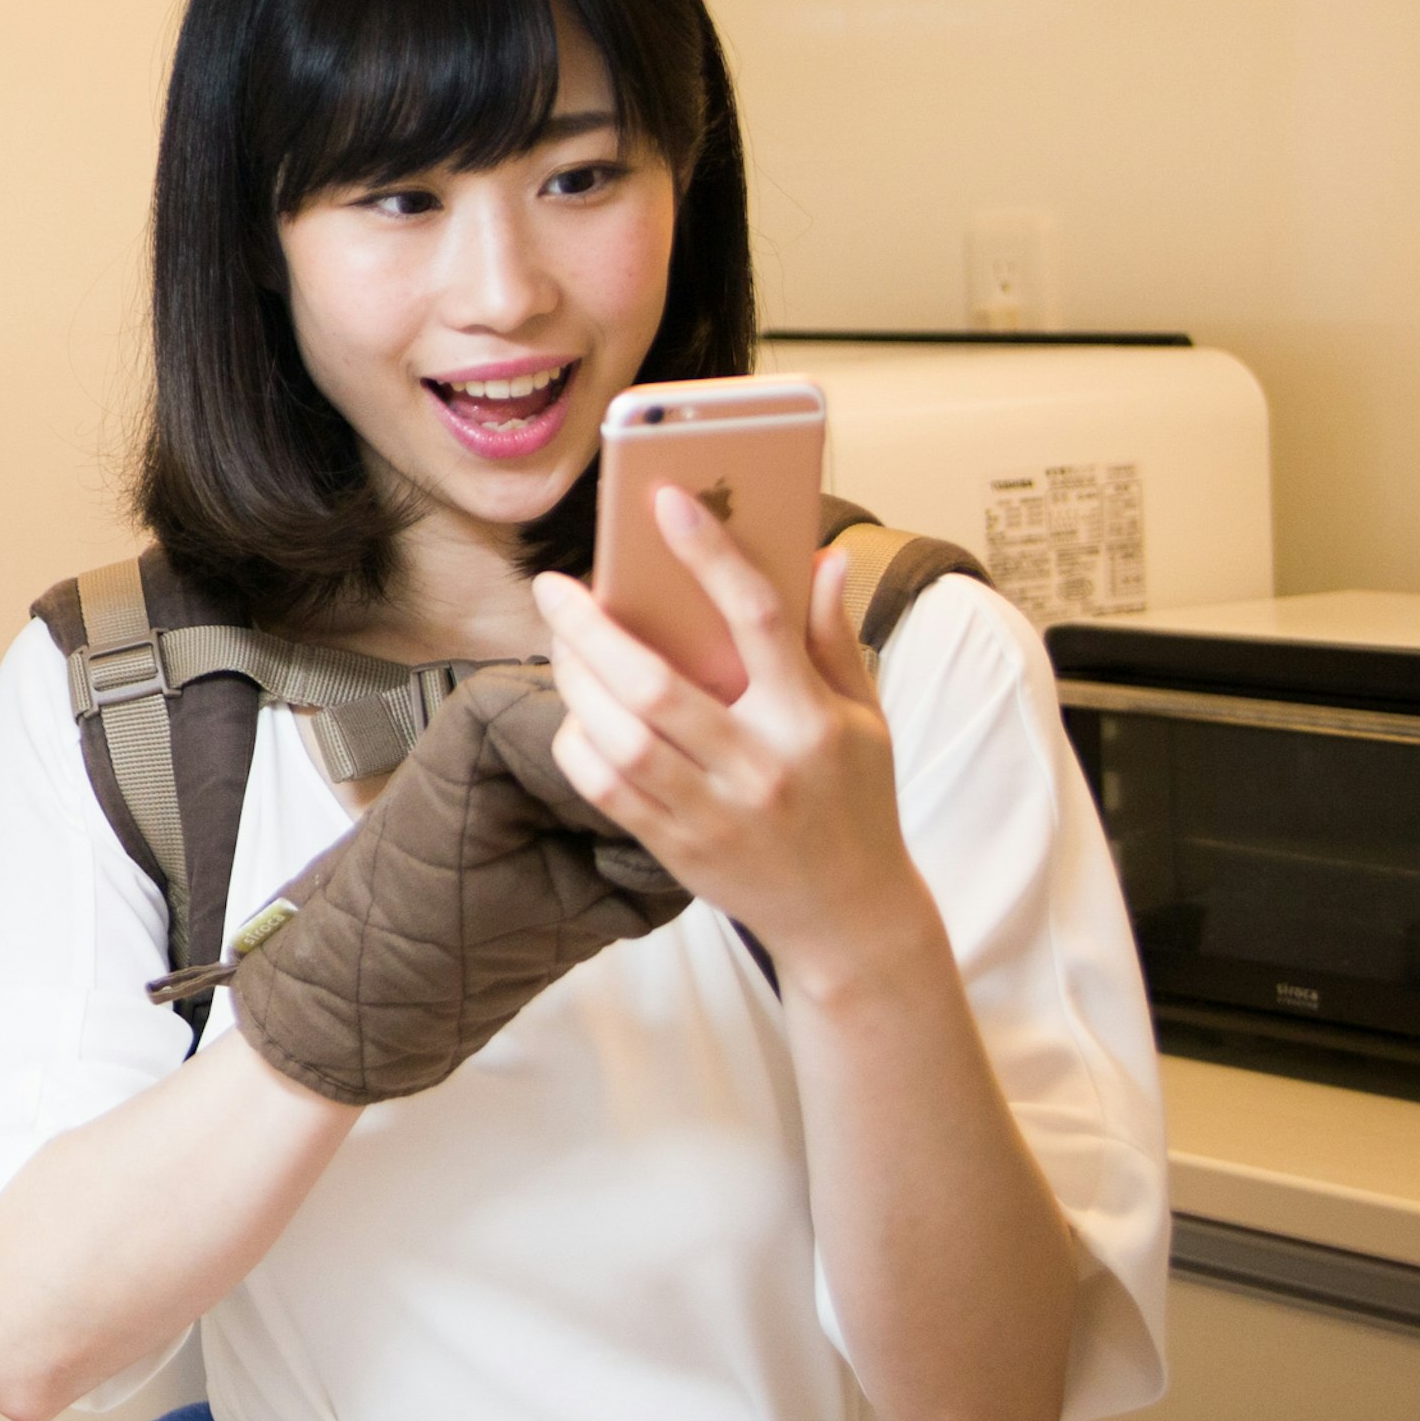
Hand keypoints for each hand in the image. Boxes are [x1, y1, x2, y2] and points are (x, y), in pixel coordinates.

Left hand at [531, 489, 942, 989]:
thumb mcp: (865, 719)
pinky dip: (577, 742)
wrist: (849, 919)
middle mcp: (760, 764)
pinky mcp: (677, 847)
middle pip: (657, 685)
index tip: (665, 501)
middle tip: (554, 587)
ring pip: (620, 737)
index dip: (710, 554)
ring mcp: (715, 810)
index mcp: (810, 719)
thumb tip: (821, 557)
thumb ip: (833, 638)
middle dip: (592, 629)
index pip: (759, 619)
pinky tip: (575, 711)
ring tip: (560, 643)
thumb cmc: (856, 801)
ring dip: (575, 682)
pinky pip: (606, 788)